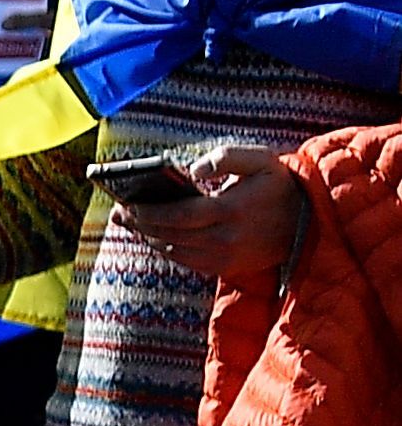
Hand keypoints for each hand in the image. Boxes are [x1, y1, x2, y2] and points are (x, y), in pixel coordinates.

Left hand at [113, 139, 310, 282]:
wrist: (307, 221)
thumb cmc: (278, 185)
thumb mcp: (261, 159)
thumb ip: (226, 157)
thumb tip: (193, 170)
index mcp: (231, 211)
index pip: (179, 216)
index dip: (149, 212)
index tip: (126, 205)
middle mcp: (225, 239)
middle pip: (170, 235)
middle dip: (141, 224)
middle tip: (119, 212)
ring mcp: (224, 258)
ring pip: (173, 251)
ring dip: (149, 237)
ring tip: (130, 221)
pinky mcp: (224, 268)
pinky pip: (185, 260)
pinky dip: (165, 248)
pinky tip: (153, 234)